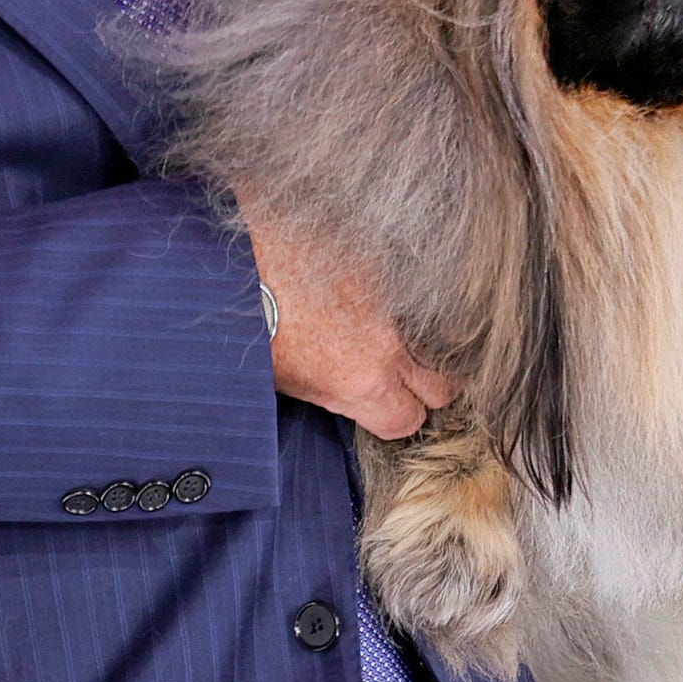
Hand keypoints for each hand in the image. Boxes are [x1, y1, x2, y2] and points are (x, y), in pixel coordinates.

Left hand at [248, 217, 460, 441]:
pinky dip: (389, 300)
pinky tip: (359, 296)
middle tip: (399, 382)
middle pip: (444, 385)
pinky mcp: (380, 262)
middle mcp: (388, 343)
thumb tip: (343, 396)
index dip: (394, 419)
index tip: (381, 411)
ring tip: (378, 337)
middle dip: (425, 389)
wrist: (238, 263)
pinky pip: (404, 292)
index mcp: (363, 381)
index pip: (408, 419)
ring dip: (413, 344)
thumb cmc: (251, 328)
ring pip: (431, 337)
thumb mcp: (287, 381)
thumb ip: (331, 393)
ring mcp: (391, 300)